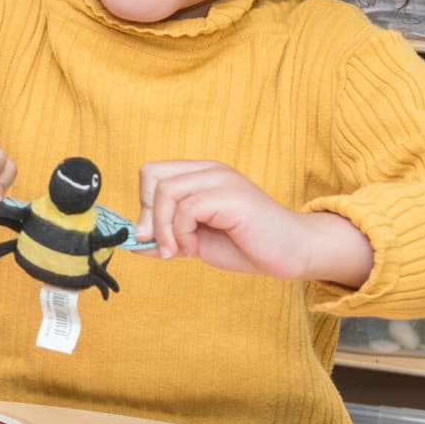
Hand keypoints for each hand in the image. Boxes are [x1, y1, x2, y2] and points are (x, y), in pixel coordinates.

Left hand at [134, 160, 373, 285]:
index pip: (152, 173)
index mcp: (200, 176)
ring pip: (167, 191)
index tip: (152, 236)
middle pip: (152, 176)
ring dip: (164, 229)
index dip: (145, 204)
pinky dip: (182, 233)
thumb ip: (167, 237)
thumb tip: (132, 243)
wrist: (292, 253)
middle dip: (148, 215)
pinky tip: (196, 249)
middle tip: (162, 244)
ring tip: (181, 250)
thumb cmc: (248, 245)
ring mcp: (221, 180)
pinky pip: (188, 208)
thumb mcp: (196, 241)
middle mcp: (209, 171)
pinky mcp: (231, 195)